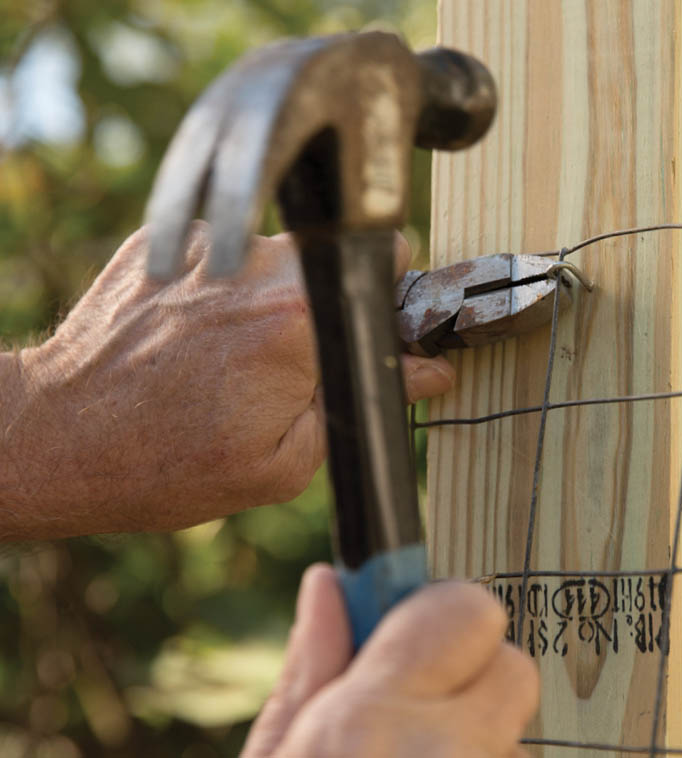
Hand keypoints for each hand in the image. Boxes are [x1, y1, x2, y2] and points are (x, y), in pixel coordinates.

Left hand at [3, 223, 453, 538]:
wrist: (58, 438)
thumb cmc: (167, 463)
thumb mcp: (286, 464)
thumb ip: (366, 406)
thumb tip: (427, 371)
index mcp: (301, 319)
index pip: (393, 271)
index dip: (396, 306)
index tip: (387, 334)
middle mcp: (259, 265)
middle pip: (334, 259)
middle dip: (332, 304)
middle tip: (298, 360)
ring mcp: (205, 245)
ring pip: (277, 255)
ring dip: (274, 296)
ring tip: (231, 354)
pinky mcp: (161, 239)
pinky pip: (223, 253)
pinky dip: (221, 287)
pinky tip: (193, 335)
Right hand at [241, 565, 538, 757]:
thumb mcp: (277, 756)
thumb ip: (310, 666)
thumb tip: (328, 583)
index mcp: (375, 718)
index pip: (467, 609)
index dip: (442, 614)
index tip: (415, 633)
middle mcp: (449, 753)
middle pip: (513, 667)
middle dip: (474, 674)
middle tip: (422, 709)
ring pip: (514, 728)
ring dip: (479, 735)